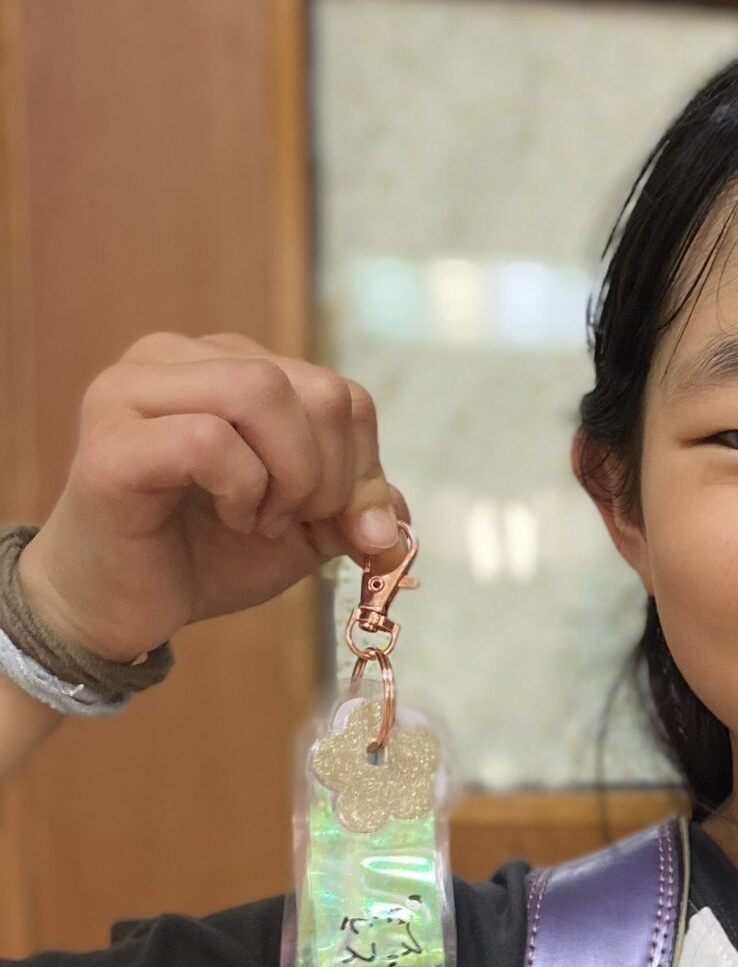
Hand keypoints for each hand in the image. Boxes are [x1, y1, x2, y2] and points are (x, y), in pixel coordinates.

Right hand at [20, 332, 407, 663]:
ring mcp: (133, 390)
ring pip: (261, 391)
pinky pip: (210, 440)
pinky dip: (242, 490)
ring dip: (289, 477)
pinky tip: (227, 519)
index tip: (339, 524)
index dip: (365, 466)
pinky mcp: (112, 442)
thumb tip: (396, 522)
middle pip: (314, 387)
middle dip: (331, 476)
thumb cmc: (206, 555)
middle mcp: (174, 358)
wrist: (120, 608)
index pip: (340, 391)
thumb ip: (356, 510)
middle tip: (293, 523)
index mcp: (226, 364)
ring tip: (258, 520)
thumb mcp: (304, 530)